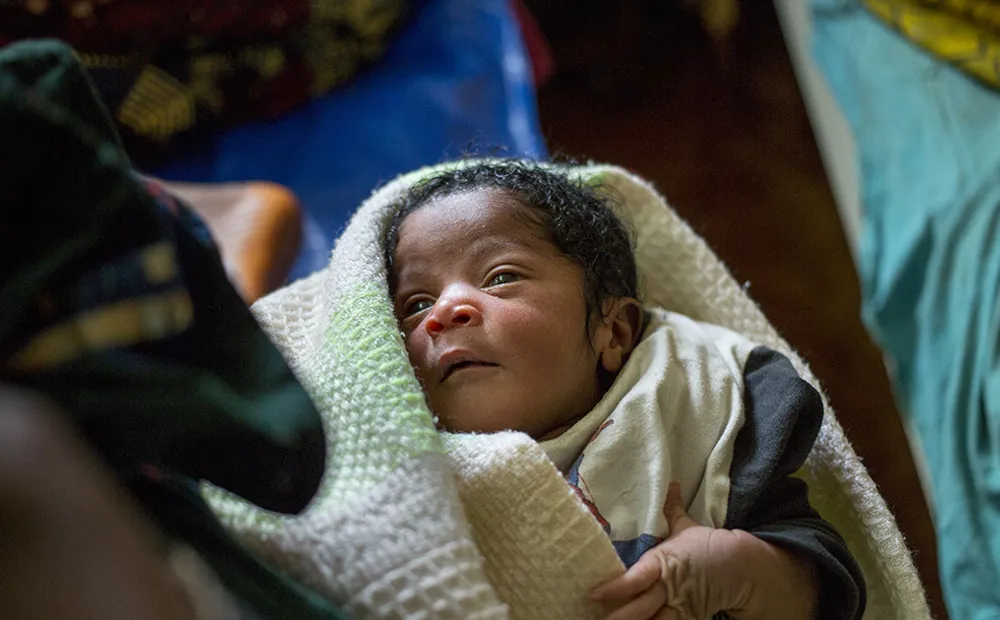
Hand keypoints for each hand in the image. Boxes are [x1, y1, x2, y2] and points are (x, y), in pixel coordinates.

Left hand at [589, 482, 749, 619]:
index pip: (638, 579)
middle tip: (596, 618)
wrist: (741, 568)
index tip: (595, 593)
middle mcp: (669, 589)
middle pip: (641, 609)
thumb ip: (671, 508)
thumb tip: (670, 483)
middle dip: (619, 617)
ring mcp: (678, 608)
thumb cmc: (708, 546)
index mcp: (664, 563)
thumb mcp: (686, 527)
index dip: (616, 588)